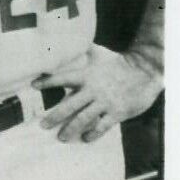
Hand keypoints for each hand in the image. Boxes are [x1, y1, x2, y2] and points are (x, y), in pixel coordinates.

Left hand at [33, 44, 163, 142]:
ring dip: (71, 129)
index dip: (48, 81)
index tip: (33, 86)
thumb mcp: (101, 54)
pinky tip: (85, 139)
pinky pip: (103, 126)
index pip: (63, 78)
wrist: (146, 71)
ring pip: (84, 118)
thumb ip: (85, 51)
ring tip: (61, 137)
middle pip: (70, 105)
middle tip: (43, 125)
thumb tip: (70, 40)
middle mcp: (93, 90)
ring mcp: (105, 102)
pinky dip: (93, 133)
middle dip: (55, 115)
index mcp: (87, 75)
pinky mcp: (118, 112)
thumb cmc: (121, 63)